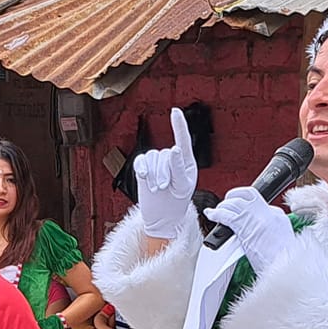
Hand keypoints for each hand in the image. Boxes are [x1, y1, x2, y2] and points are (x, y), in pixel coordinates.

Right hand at [133, 106, 198, 240]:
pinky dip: (141, 169)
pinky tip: (143, 178)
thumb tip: (175, 149)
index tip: (175, 111)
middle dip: (164, 173)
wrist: (162, 217)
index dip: (179, 125)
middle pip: (165, 154)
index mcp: (186, 161)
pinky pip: (141, 161)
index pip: (183, 140)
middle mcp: (171, 158)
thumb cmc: (177, 203)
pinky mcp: (144, 167)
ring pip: (153, 158)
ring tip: (157, 189)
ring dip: (154, 175)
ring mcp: (157, 163)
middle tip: (165, 188)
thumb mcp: (182, 186)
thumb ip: (178, 167)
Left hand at [203, 186, 296, 272]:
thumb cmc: (282, 262)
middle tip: (227, 203)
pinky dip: (216, 214)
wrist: (284, 269)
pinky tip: (211, 215)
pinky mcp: (245, 227)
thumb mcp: (282, 240)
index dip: (246, 203)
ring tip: (216, 212)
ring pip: (235, 203)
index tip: (240, 210)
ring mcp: (256, 218)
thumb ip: (271, 231)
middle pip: (247, 194)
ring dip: (223, 206)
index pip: (259, 201)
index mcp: (278, 216)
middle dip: (234, 195)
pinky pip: (227, 215)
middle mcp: (268, 213)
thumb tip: (257, 232)